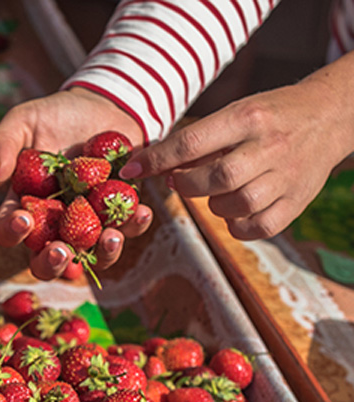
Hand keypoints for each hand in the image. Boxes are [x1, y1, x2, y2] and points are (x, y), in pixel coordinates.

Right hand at [0, 87, 153, 279]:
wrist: (104, 104)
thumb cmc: (57, 114)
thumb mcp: (24, 120)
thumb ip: (3, 142)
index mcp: (24, 204)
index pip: (7, 229)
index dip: (11, 231)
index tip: (24, 218)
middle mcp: (53, 222)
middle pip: (45, 260)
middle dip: (51, 263)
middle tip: (60, 251)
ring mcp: (87, 223)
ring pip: (89, 256)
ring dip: (101, 253)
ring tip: (110, 237)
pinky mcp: (118, 214)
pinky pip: (126, 231)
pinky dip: (134, 226)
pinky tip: (140, 211)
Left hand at [121, 53, 353, 240]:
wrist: (329, 116)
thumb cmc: (269, 116)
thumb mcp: (235, 113)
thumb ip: (196, 140)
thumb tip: (147, 163)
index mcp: (248, 117)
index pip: (192, 142)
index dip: (156, 160)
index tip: (132, 170)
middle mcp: (270, 146)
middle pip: (216, 178)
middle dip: (185, 185)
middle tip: (177, 181)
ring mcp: (287, 176)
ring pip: (237, 204)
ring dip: (213, 205)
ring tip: (214, 192)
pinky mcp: (298, 201)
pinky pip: (260, 228)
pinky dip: (238, 226)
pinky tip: (234, 211)